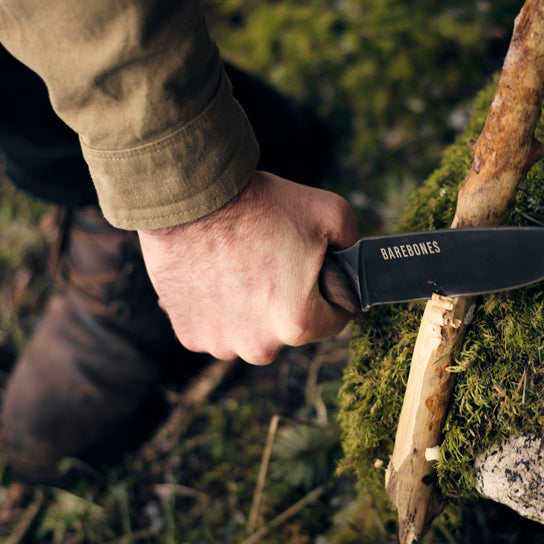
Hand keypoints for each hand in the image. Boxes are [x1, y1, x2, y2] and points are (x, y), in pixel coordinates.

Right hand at [138, 172, 360, 364]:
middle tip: (272, 259)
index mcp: (298, 325)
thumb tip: (354, 264)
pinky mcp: (189, 334)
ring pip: (251, 329)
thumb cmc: (260, 205)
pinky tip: (214, 274)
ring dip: (250, 307)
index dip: (331, 290)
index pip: (334, 319)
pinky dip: (218, 307)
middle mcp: (258, 347)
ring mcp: (220, 344)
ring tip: (239, 265)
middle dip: (288, 299)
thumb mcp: (331, 213)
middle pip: (290, 327)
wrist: (191, 197)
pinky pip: (216, 326)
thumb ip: (353, 246)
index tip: (314, 270)